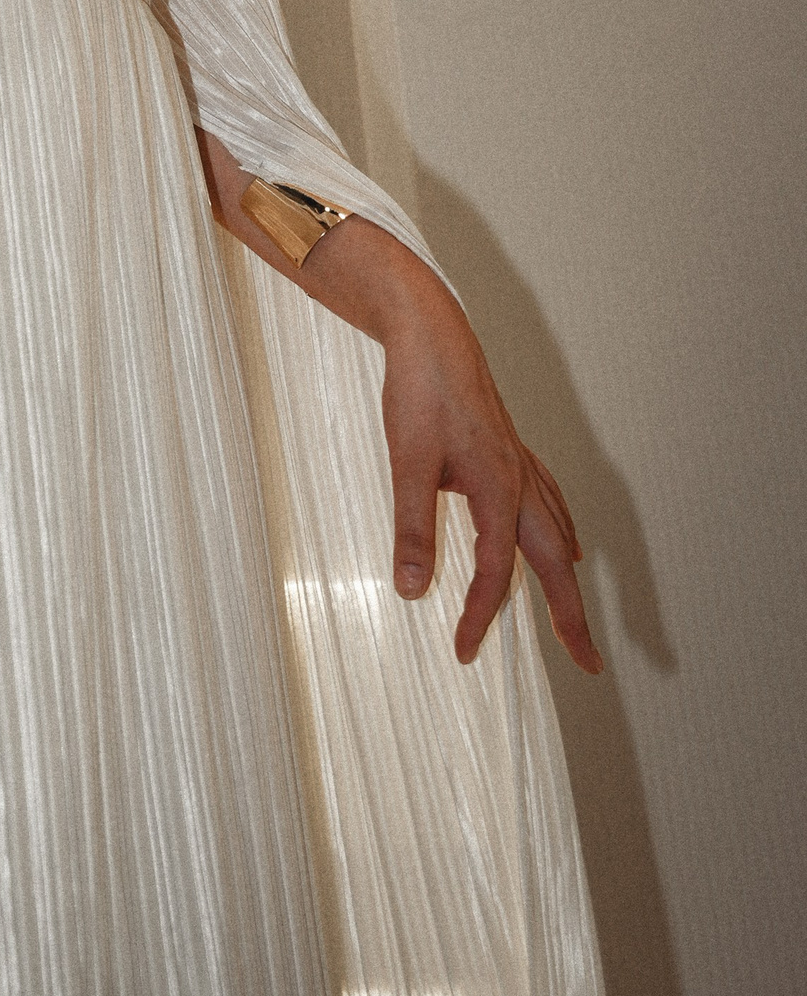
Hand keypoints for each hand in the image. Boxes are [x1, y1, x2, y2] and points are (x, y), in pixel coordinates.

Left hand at [198, 137, 601, 674]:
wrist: (429, 329)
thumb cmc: (419, 390)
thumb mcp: (407, 460)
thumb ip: (411, 526)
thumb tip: (411, 590)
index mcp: (499, 489)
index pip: (495, 573)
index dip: (479, 618)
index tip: (463, 654)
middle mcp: (520, 481)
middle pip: (553, 564)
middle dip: (570, 617)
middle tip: (588, 665)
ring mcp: (520, 463)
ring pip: (555, 533)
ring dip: (564, 578)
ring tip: (572, 613)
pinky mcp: (509, 449)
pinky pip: (547, 502)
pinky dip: (558, 531)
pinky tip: (560, 537)